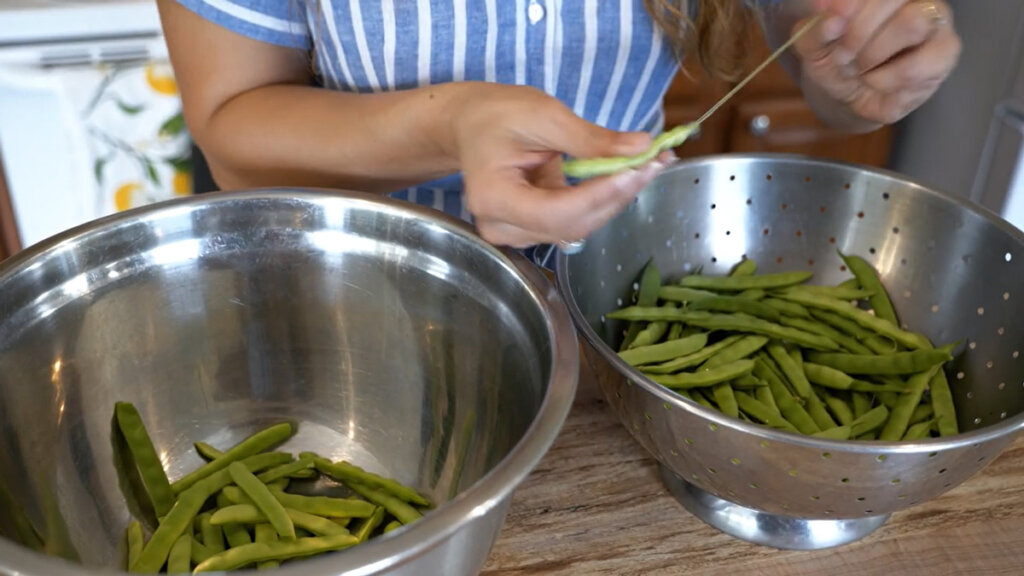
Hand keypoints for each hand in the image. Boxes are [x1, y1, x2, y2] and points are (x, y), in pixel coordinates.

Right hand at [449, 83, 668, 247]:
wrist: (471, 127)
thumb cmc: (497, 115)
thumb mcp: (542, 114)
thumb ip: (590, 138)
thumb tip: (641, 148)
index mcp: (493, 197)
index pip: (557, 211)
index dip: (602, 194)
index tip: (641, 167)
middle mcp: (501, 226)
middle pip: (572, 224)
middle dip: (618, 194)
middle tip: (657, 160)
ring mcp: (514, 234)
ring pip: (578, 227)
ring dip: (615, 198)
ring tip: (646, 165)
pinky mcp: (530, 231)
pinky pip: (574, 222)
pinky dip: (602, 200)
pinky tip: (623, 177)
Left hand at [792, 0, 961, 127]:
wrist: (851, 98)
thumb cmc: (837, 62)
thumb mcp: (814, 47)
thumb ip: (816, 29)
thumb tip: (830, 15)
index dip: (853, 2)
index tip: (834, 20)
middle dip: (859, 31)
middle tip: (842, 55)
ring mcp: (937, 21)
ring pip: (912, 23)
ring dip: (874, 53)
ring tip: (859, 69)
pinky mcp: (945, 52)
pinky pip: (916, 65)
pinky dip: (886, 79)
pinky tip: (876, 82)